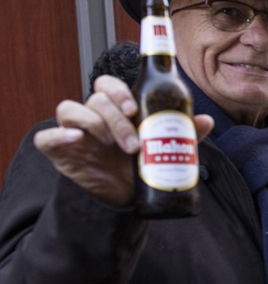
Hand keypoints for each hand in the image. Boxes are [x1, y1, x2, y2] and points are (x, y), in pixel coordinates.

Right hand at [33, 75, 213, 207]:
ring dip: (94, 123)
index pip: (107, 84)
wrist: (122, 199)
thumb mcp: (162, 149)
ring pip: (70, 109)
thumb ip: (183, 133)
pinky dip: (59, 136)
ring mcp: (74, 132)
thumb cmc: (138, 167)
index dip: (118, 90)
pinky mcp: (59, 152)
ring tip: (114, 147)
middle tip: (133, 143)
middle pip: (95, 98)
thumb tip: (206, 120)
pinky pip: (46, 137)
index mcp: (114, 111)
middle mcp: (92, 116)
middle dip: (115, 117)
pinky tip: (76, 140)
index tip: (133, 108)